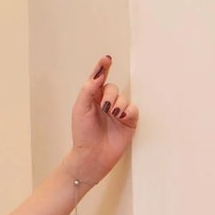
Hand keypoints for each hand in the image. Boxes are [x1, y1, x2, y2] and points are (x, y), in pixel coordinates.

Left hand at [64, 53, 138, 186]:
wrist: (92, 155)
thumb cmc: (83, 134)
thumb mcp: (81, 109)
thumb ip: (88, 89)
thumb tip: (98, 74)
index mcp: (92, 99)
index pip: (99, 79)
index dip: (103, 68)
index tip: (107, 59)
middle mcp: (106, 104)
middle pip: (113, 87)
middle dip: (110, 95)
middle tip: (105, 107)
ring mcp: (118, 112)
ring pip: (124, 97)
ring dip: (118, 104)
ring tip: (112, 115)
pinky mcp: (128, 121)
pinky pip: (133, 109)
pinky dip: (129, 111)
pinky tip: (122, 117)